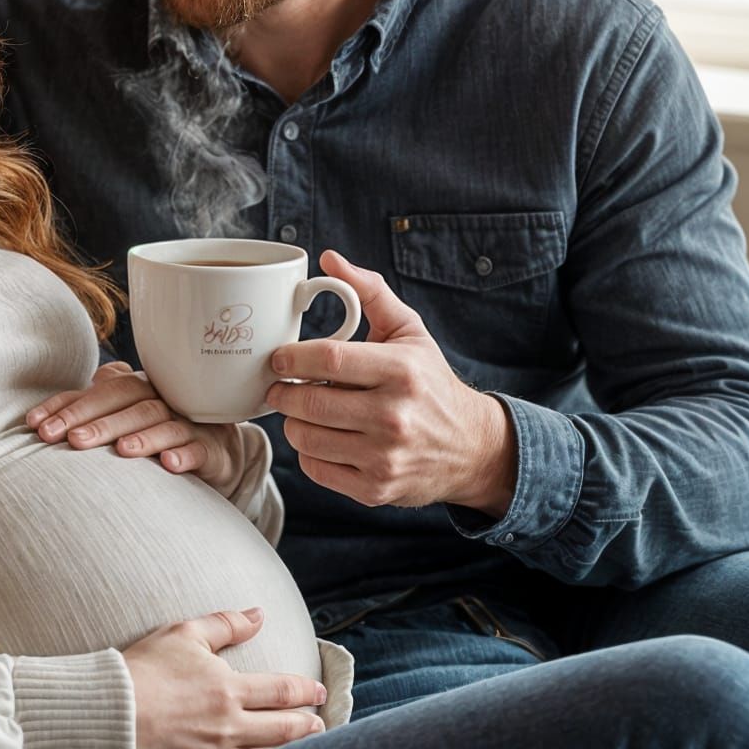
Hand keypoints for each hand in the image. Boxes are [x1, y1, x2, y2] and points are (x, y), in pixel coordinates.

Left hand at [27, 361, 243, 493]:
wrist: (217, 453)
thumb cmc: (156, 434)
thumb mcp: (122, 421)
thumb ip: (87, 412)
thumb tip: (39, 415)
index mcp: (135, 389)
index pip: (97, 392)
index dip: (66, 406)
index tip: (35, 426)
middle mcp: (160, 399)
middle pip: (127, 402)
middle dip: (96, 420)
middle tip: (69, 440)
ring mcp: (186, 422)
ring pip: (162, 422)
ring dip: (141, 436)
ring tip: (120, 451)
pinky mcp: (209, 448)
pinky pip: (198, 449)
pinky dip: (183, 454)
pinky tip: (169, 465)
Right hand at [120, 608, 327, 748]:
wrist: (110, 713)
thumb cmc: (144, 668)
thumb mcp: (184, 633)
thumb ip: (226, 624)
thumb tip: (259, 614)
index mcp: (228, 688)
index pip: (283, 691)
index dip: (307, 691)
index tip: (320, 691)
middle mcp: (229, 724)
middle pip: (285, 729)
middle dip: (308, 725)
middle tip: (321, 722)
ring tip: (307, 747)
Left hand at [267, 251, 517, 517]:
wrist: (470, 448)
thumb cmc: (430, 382)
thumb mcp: (408, 331)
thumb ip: (368, 292)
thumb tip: (328, 260)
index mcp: (401, 371)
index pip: (327, 359)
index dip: (291, 357)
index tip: (278, 358)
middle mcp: (394, 416)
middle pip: (309, 402)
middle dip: (283, 392)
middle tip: (280, 385)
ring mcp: (384, 457)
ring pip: (305, 437)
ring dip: (293, 421)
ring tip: (304, 409)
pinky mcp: (374, 488)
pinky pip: (315, 468)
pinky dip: (309, 451)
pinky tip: (323, 437)